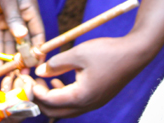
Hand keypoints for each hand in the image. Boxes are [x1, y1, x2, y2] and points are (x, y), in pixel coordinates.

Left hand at [0, 0, 44, 67]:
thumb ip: (14, 18)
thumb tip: (22, 37)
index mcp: (29, 8)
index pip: (37, 31)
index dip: (38, 46)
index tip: (37, 61)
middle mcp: (20, 16)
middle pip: (24, 40)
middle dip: (23, 56)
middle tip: (22, 72)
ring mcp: (8, 20)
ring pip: (10, 42)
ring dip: (9, 56)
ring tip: (8, 71)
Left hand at [31, 36, 152, 117]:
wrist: (136, 53)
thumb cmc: (108, 52)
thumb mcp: (78, 53)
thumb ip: (56, 64)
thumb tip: (39, 72)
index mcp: (81, 96)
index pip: (49, 101)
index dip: (35, 90)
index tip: (27, 76)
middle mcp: (88, 105)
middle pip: (55, 112)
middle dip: (40, 98)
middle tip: (32, 81)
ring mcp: (94, 103)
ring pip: (64, 110)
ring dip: (51, 98)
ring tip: (45, 79)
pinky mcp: (97, 98)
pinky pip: (74, 104)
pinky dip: (62, 96)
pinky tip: (59, 80)